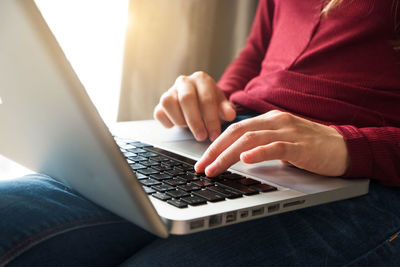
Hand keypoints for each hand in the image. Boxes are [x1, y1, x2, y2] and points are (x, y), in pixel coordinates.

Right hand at [153, 71, 235, 140]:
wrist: (200, 103)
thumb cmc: (212, 105)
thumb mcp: (223, 106)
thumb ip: (227, 110)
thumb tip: (230, 115)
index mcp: (201, 79)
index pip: (206, 98)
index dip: (211, 119)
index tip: (214, 134)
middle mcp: (184, 81)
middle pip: (186, 99)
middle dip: (195, 121)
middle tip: (202, 136)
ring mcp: (170, 91)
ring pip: (168, 103)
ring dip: (180, 121)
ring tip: (190, 129)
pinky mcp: (160, 103)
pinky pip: (159, 113)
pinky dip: (167, 122)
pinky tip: (178, 126)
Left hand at [195, 110, 349, 176]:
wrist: (344, 148)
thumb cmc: (310, 146)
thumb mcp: (281, 141)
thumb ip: (261, 144)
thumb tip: (237, 156)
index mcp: (269, 120)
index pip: (235, 129)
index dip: (216, 144)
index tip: (202, 160)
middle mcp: (275, 121)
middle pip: (237, 132)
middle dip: (215, 150)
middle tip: (201, 167)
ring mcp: (288, 131)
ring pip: (250, 139)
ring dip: (228, 155)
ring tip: (214, 168)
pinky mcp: (300, 145)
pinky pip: (276, 147)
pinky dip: (259, 153)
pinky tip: (245, 160)